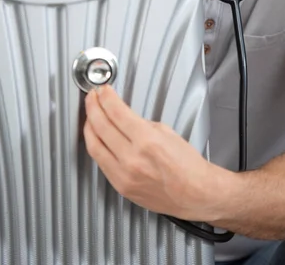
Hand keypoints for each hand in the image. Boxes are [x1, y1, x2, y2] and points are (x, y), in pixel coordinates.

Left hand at [84, 85, 215, 220]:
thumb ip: (141, 123)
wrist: (195, 193)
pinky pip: (100, 162)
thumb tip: (123, 117)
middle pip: (101, 126)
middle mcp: (133, 159)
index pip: (116, 112)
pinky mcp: (120, 187)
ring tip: (90, 114)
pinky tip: (96, 137)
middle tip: (93, 97)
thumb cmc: (187, 165)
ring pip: (94, 145)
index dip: (106, 97)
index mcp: (147, 141)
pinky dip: (95, 146)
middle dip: (93, 106)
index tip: (103, 90)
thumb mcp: (166, 132)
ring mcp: (124, 175)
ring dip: (89, 125)